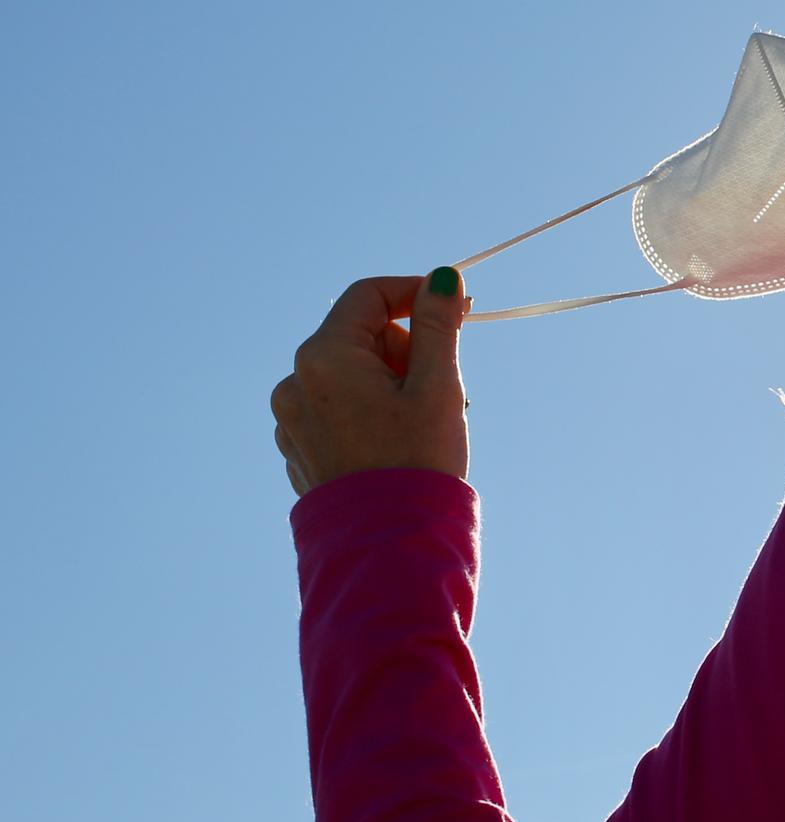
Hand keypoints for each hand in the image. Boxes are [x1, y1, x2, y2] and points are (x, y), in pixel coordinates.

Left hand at [272, 268, 472, 497]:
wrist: (388, 544)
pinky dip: (367, 410)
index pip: (368, 295)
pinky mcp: (297, 447)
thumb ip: (437, 325)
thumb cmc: (418, 462)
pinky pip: (336, 408)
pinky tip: (394, 443)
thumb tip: (442, 277)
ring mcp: (290, 418)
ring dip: (389, 382)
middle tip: (444, 385)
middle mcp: (295, 382)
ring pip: (349, 373)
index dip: (414, 293)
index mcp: (325, 357)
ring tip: (422, 421)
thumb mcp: (437, 385)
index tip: (455, 308)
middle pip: (359, 335)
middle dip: (405, 349)